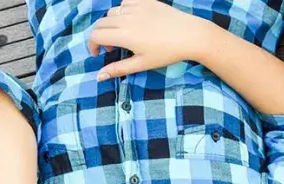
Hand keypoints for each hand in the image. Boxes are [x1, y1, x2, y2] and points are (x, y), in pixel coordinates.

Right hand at [87, 0, 215, 80]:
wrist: (191, 35)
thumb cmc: (167, 53)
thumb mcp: (142, 64)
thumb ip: (118, 69)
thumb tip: (98, 76)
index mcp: (124, 35)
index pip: (95, 36)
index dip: (93, 46)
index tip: (100, 53)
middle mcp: (126, 18)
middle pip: (101, 23)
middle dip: (101, 36)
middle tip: (114, 47)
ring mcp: (136, 7)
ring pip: (112, 12)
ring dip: (111, 23)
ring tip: (124, 35)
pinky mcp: (146, 0)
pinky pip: (125, 2)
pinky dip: (123, 11)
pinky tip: (133, 21)